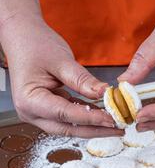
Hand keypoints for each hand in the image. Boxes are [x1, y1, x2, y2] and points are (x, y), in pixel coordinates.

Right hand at [1, 15, 122, 137]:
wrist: (22, 38)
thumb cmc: (34, 45)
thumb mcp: (61, 60)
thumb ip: (83, 80)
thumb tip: (104, 94)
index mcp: (30, 100)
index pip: (65, 114)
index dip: (91, 119)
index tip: (111, 118)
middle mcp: (31, 113)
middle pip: (68, 128)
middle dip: (95, 130)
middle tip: (119, 127)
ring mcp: (39, 114)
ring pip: (70, 127)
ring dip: (93, 126)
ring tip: (115, 124)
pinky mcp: (48, 111)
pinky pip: (70, 119)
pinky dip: (86, 118)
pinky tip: (104, 116)